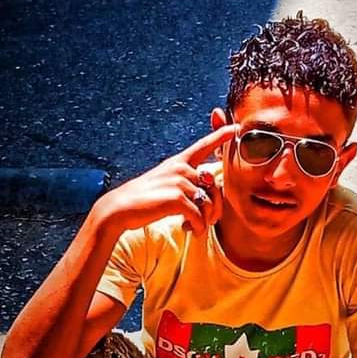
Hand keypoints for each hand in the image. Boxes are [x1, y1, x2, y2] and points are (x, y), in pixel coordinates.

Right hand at [102, 124, 237, 237]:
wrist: (120, 208)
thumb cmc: (144, 199)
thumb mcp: (164, 182)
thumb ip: (185, 182)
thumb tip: (206, 196)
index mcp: (178, 162)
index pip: (203, 145)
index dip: (220, 136)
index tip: (235, 127)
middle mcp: (181, 168)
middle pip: (215, 187)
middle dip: (215, 208)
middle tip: (207, 222)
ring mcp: (179, 181)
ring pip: (209, 204)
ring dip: (205, 221)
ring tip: (196, 228)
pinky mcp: (177, 198)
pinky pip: (199, 216)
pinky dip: (198, 227)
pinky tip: (189, 230)